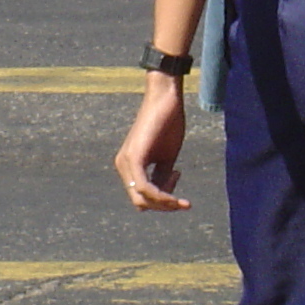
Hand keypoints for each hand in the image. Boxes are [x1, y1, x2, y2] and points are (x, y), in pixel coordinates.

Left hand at [115, 78, 191, 210]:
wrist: (166, 98)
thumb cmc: (167, 124)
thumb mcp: (166, 158)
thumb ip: (161, 178)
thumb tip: (164, 198)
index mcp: (129, 166)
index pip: (141, 197)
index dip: (162, 201)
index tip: (179, 187)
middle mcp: (123, 166)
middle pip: (140, 202)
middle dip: (163, 206)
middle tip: (182, 200)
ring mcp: (126, 162)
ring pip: (142, 199)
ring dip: (165, 204)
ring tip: (181, 199)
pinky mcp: (134, 157)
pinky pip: (145, 188)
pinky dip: (162, 197)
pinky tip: (176, 197)